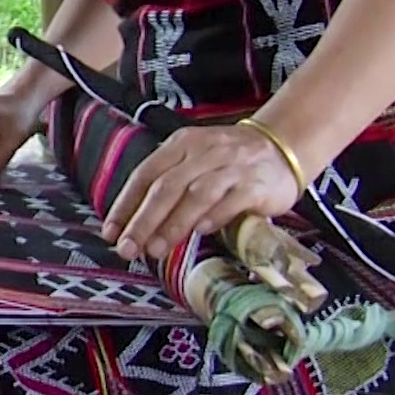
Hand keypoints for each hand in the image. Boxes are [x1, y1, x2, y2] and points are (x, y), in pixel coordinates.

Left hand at [101, 124, 301, 261]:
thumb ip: (170, 186)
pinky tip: (201, 232)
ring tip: (155, 248)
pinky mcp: (255, 184)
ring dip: (173, 224)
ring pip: (195, 195)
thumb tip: (138, 226)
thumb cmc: (229, 161)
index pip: (145, 174)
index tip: (111, 232)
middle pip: (166, 187)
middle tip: (128, 248)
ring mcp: (231, 167)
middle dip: (143, 220)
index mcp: (181, 145)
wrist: (282, 146)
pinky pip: (231, 201)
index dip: (126, 204)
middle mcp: (203, 152)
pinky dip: (214, 217)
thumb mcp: (195, 161)